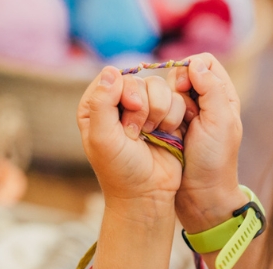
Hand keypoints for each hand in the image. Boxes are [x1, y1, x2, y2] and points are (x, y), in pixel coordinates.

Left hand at [78, 67, 190, 213]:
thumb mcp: (102, 137)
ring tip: (150, 135)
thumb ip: (102, 103)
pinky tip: (164, 135)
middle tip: (136, 134)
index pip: (112, 77)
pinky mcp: (166, 115)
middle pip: (138, 80)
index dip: (125, 90)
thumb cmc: (119, 169)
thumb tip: (111, 70)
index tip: (128, 114)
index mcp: (95, 106)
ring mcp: (144, 108)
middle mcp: (118, 104)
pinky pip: (176, 98)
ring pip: (159, 86)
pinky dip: (173, 116)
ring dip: (158, 112)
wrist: (147, 193)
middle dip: (142, 107)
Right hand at [167, 54, 245, 231]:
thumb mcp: (219, 122)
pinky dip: (156, 115)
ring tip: (171, 126)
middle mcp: (205, 102)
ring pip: (168, 92)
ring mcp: (186, 116)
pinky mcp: (169, 128)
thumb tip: (195, 64)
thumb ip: (211, 90)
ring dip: (166, 104)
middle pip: (183, 74)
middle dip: (176, 88)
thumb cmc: (214, 161)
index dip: (192, 68)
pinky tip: (158, 130)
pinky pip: (158, 110)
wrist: (200, 196)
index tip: (184, 89)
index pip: (205, 63)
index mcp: (223, 97)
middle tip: (180, 112)